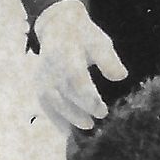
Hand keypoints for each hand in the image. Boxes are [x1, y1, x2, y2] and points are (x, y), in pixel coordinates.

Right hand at [33, 0, 128, 133]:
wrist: (58, 27)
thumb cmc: (84, 37)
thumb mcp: (100, 42)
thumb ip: (108, 59)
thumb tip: (121, 76)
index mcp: (67, 53)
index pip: (75, 79)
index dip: (88, 97)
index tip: (102, 110)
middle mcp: (50, 65)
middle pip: (63, 92)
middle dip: (80, 109)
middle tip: (98, 119)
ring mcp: (42, 76)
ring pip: (51, 100)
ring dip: (68, 116)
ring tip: (87, 126)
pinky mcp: (38, 84)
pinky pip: (45, 105)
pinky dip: (55, 119)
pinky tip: (68, 131)